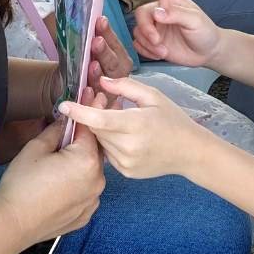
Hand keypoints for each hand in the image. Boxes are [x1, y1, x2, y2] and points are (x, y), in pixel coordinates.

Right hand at [0, 115, 105, 244]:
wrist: (12, 223)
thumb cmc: (21, 185)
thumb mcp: (35, 149)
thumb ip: (55, 131)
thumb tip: (65, 121)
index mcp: (86, 160)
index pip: (90, 128)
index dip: (88, 109)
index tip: (91, 94)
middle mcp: (97, 180)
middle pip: (93, 151)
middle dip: (82, 139)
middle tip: (70, 129)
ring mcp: (93, 200)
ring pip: (90, 173)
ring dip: (80, 164)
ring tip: (59, 162)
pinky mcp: (86, 215)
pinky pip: (86, 193)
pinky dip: (78, 185)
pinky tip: (60, 184)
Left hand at [58, 75, 206, 180]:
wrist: (190, 153)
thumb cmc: (172, 120)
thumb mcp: (153, 96)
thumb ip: (125, 86)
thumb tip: (101, 81)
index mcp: (135, 125)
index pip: (99, 120)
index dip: (79, 112)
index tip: (63, 105)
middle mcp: (128, 147)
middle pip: (96, 129)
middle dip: (95, 115)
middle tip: (107, 103)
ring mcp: (126, 163)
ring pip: (100, 142)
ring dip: (103, 130)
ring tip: (122, 121)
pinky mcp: (126, 172)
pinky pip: (107, 154)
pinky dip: (110, 143)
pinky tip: (126, 137)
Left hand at [87, 15, 132, 100]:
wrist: (82, 98)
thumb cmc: (86, 71)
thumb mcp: (93, 55)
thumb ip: (98, 40)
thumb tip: (93, 19)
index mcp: (120, 60)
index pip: (114, 45)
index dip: (108, 34)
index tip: (100, 20)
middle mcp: (119, 76)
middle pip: (112, 64)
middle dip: (104, 52)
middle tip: (96, 40)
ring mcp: (111, 93)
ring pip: (104, 82)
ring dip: (97, 73)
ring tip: (92, 63)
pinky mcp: (101, 108)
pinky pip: (96, 102)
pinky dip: (91, 96)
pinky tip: (86, 89)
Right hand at [125, 0, 223, 67]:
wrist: (207, 53)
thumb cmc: (205, 31)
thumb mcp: (195, 21)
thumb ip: (176, 14)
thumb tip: (156, 13)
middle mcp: (160, 11)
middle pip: (141, 14)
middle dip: (146, 29)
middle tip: (157, 41)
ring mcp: (155, 27)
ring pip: (138, 32)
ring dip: (148, 44)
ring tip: (163, 52)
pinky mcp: (152, 42)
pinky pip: (138, 44)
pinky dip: (146, 51)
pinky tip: (159, 55)